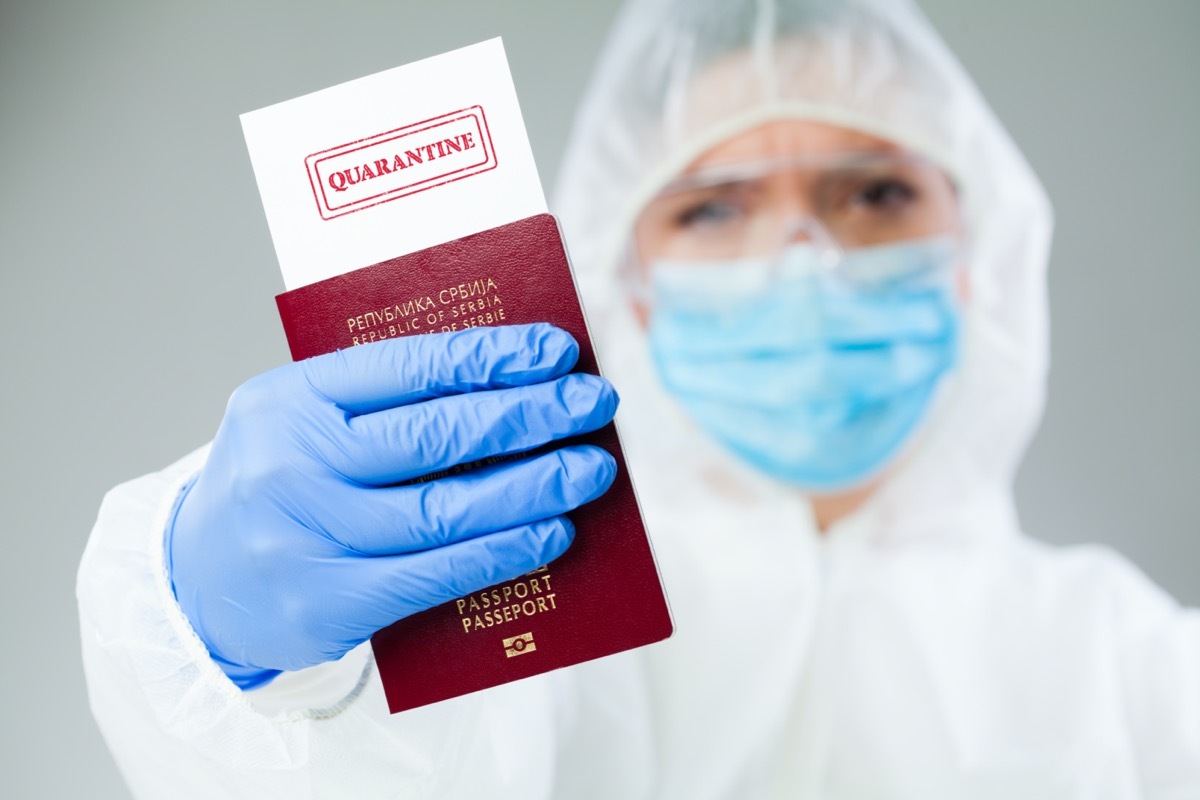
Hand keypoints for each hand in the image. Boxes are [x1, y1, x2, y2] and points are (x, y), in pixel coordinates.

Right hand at [166, 324, 617, 687]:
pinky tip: (550, 531)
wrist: (195, 583)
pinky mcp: (329, 602)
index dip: (492, 358)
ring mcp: (308, 537)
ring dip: (533, 486)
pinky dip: (503, 550)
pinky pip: (436, 573)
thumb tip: (506, 387)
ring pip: (445, 508)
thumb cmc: (273, 485)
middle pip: (436, 435)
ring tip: (589, 469)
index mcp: (289, 398)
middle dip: (530, 416)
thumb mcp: (301, 419)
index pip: (409, 366)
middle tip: (593, 403)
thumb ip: (381, 401)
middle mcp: (294, 463)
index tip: (556, 353)